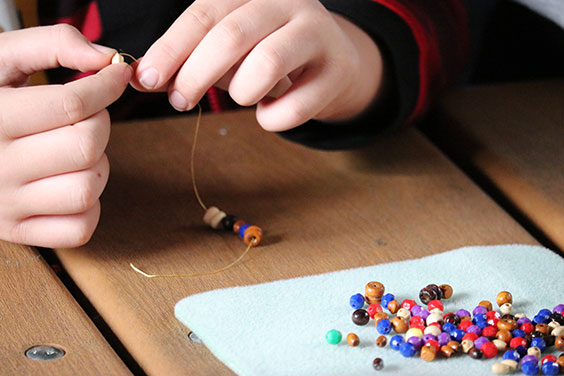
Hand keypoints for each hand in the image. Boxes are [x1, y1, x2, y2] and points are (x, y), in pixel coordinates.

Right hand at [0, 25, 131, 246]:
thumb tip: (107, 59)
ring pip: (87, 188)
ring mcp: (5, 205)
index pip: (71, 105)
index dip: (106, 86)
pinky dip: (89, 206)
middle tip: (83, 116)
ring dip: (96, 166)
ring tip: (73, 151)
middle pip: (85, 146)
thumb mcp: (2, 58)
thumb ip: (53, 44)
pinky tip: (69, 181)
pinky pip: (80, 228)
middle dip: (98, 123)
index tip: (116, 76)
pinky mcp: (18, 231)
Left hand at [134, 0, 383, 130]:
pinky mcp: (338, 71)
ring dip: (240, 93)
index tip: (146, 79)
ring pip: (264, 67)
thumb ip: (191, 54)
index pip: (204, 13)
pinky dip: (271, 119)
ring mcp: (318, 33)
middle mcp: (288, 2)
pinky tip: (271, 111)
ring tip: (242, 95)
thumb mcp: (230, 43)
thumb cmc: (269, 51)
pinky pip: (292, 108)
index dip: (171, 48)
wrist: (334, 61)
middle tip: (179, 100)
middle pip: (230, 37)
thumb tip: (144, 76)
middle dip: (194, 76)